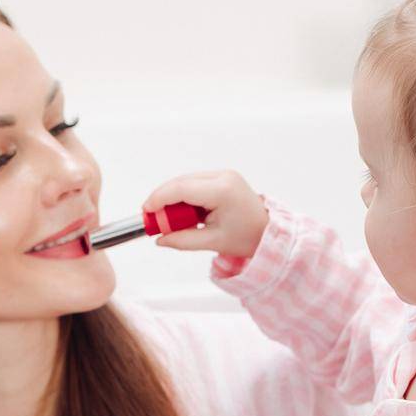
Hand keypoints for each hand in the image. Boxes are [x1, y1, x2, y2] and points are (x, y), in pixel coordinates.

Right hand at [142, 170, 268, 259]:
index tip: (147, 211)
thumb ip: (183, 240)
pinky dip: (183, 196)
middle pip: (181, 182)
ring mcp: (223, 174)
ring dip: (173, 199)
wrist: (268, 231)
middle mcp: (223, 177)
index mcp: (223, 191)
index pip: (182, 189)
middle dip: (163, 200)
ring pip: (185, 181)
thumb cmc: (247, 237)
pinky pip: (194, 182)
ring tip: (171, 221)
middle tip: (154, 220)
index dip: (160, 198)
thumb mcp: (213, 242)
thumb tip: (160, 239)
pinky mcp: (221, 177)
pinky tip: (183, 213)